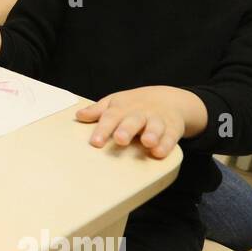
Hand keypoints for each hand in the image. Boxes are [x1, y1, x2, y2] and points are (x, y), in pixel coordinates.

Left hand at [74, 86, 198, 158]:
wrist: (169, 99)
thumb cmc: (134, 105)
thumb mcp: (115, 103)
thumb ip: (98, 111)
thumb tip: (78, 116)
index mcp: (122, 108)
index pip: (111, 117)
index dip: (103, 130)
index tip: (95, 143)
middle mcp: (140, 113)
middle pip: (133, 120)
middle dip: (127, 129)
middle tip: (120, 139)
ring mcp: (157, 120)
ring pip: (155, 126)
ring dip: (152, 134)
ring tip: (148, 142)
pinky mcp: (172, 128)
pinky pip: (171, 136)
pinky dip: (167, 144)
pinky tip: (161, 152)